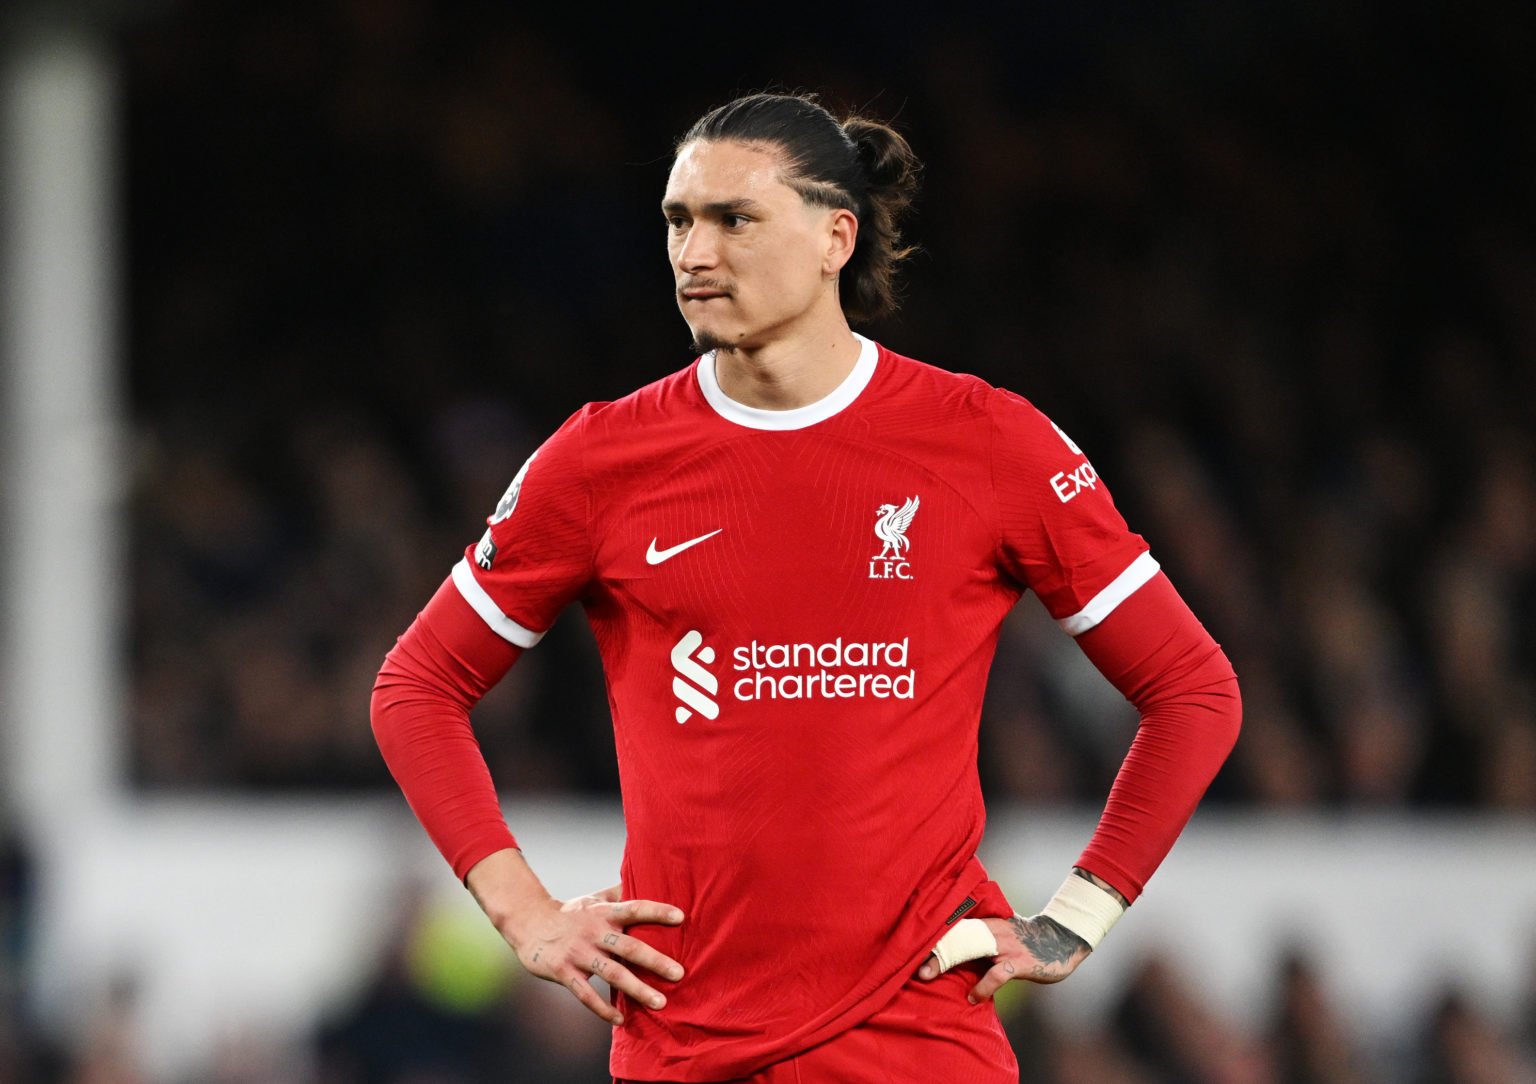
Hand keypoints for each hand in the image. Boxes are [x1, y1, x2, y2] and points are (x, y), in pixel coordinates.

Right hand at [509, 885, 685, 1024]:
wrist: (528, 923)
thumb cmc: (569, 912)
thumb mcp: (594, 899)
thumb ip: (619, 893)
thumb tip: (647, 875)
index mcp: (604, 913)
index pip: (634, 909)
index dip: (657, 912)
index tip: (681, 917)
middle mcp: (594, 932)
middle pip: (628, 947)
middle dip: (655, 961)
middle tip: (679, 974)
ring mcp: (579, 953)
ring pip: (612, 974)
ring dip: (637, 989)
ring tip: (660, 1002)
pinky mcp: (564, 972)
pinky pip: (586, 995)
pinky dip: (603, 1009)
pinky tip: (620, 1020)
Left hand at [916, 913, 1090, 1002]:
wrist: (1060, 938)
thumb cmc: (1023, 939)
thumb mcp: (997, 934)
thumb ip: (976, 939)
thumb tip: (947, 950)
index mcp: (984, 922)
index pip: (952, 924)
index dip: (930, 934)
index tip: (908, 946)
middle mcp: (991, 930)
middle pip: (955, 934)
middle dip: (932, 948)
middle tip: (911, 963)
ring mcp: (1005, 945)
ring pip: (970, 948)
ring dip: (947, 961)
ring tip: (927, 975)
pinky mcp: (1019, 962)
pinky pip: (997, 974)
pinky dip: (982, 986)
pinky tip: (971, 997)